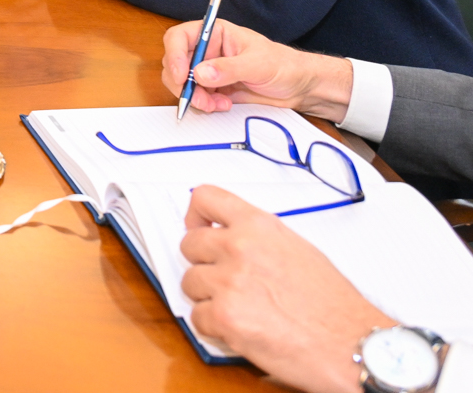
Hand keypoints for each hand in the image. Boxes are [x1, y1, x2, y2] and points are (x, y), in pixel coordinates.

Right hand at [161, 18, 355, 120]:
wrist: (299, 87)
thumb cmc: (284, 65)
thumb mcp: (258, 64)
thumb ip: (228, 68)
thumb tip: (199, 73)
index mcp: (215, 33)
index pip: (180, 37)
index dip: (174, 54)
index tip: (180, 75)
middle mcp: (207, 50)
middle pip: (175, 63)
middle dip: (184, 83)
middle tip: (198, 98)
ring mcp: (209, 70)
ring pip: (183, 83)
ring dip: (194, 97)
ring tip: (215, 104)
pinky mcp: (213, 88)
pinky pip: (196, 96)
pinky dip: (204, 104)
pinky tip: (222, 105)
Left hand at [179, 185, 388, 392]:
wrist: (353, 345)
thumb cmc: (334, 306)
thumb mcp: (298, 250)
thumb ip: (258, 239)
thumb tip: (230, 237)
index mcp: (259, 227)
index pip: (205, 198)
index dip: (195, 215)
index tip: (197, 226)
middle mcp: (240, 247)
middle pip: (189, 245)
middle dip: (204, 264)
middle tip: (226, 281)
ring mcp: (229, 281)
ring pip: (190, 283)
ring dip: (209, 298)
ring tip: (242, 308)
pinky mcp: (225, 316)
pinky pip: (197, 318)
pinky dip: (215, 328)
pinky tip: (243, 329)